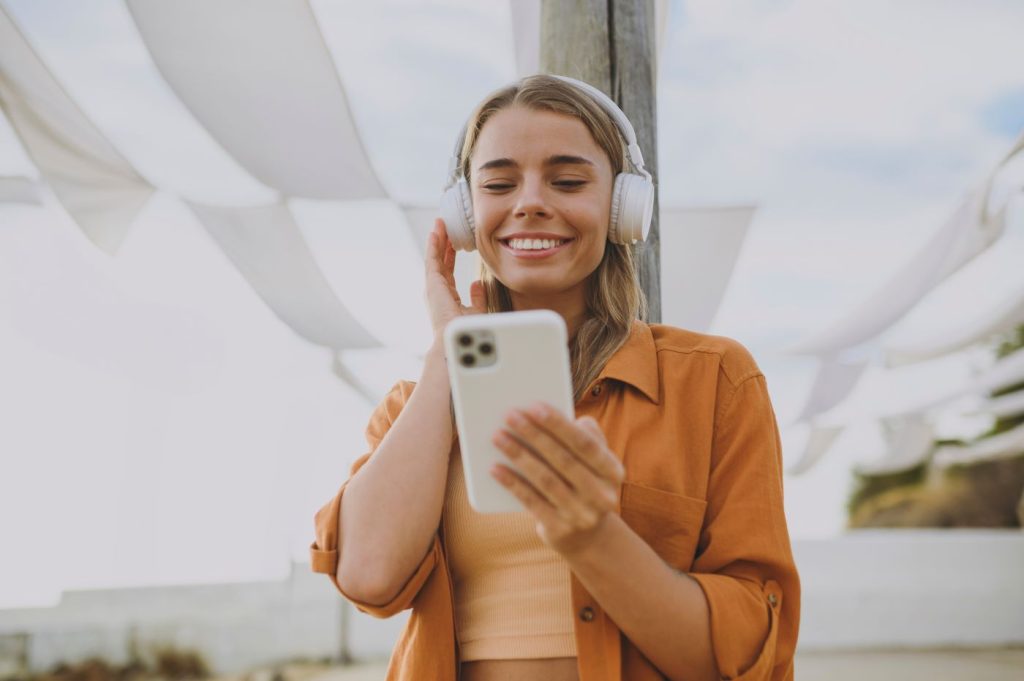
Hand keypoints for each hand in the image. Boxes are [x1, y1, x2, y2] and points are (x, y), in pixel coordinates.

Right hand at [425, 218, 485, 337]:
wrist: (456, 340)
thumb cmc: (466, 331)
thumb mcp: (476, 310)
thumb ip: (477, 297)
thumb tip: (478, 283)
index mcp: (447, 296)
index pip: (448, 270)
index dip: (450, 255)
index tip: (454, 242)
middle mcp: (437, 290)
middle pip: (440, 261)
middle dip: (443, 243)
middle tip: (446, 226)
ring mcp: (433, 287)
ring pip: (435, 257)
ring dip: (437, 240)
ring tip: (440, 223)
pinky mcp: (432, 284)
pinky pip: (432, 260)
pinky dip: (434, 245)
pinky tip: (436, 232)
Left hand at [491, 403, 625, 556]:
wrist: (588, 538)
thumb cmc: (584, 483)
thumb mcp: (594, 462)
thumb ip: (584, 436)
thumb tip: (555, 413)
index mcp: (612, 471)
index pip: (585, 443)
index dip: (559, 424)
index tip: (534, 406)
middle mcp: (602, 495)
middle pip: (563, 459)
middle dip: (533, 434)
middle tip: (509, 415)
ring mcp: (582, 515)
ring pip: (545, 479)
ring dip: (519, 455)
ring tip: (497, 437)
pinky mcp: (560, 530)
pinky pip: (532, 502)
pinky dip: (512, 483)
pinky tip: (495, 468)